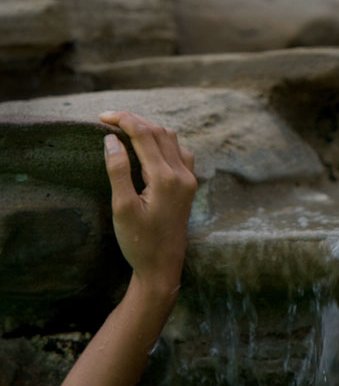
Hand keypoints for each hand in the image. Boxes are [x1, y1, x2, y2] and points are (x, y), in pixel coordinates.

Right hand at [99, 111, 196, 287]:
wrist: (163, 267)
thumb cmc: (139, 242)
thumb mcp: (122, 208)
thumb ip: (118, 171)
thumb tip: (111, 140)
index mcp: (165, 178)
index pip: (145, 135)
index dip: (124, 120)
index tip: (102, 117)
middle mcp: (182, 174)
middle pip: (159, 132)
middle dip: (134, 121)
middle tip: (109, 119)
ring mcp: (189, 179)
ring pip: (171, 139)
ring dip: (149, 129)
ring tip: (125, 129)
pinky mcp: (190, 185)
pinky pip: (179, 152)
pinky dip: (162, 141)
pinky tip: (148, 146)